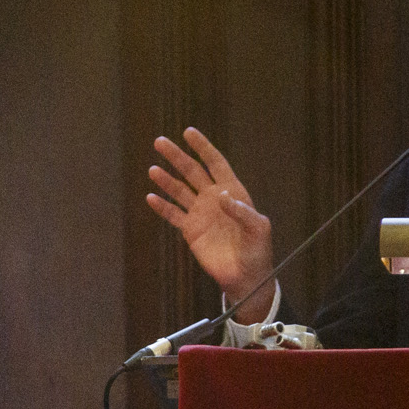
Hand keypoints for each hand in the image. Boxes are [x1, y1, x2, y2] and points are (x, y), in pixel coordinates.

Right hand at [146, 128, 277, 323]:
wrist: (245, 276)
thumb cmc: (257, 250)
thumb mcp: (258, 229)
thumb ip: (242, 211)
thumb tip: (222, 195)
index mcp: (233, 191)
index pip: (215, 163)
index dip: (203, 147)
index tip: (188, 132)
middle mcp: (214, 197)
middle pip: (192, 171)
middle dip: (177, 156)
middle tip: (160, 142)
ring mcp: (200, 213)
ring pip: (179, 190)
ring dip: (166, 179)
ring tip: (153, 169)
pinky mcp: (190, 230)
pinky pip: (173, 214)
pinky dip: (162, 207)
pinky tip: (151, 197)